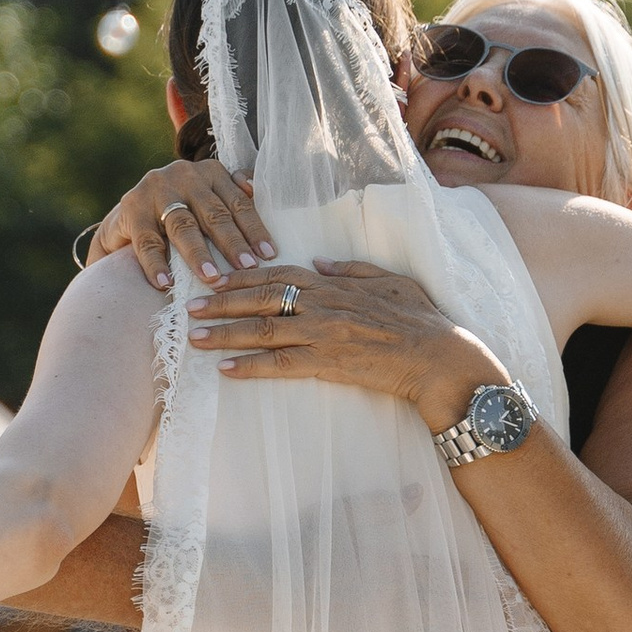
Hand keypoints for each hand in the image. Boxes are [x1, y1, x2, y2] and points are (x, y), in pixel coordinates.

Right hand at [89, 159, 273, 291]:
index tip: (270, 254)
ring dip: (199, 254)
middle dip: (232, 243)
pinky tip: (166, 284)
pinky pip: (147, 241)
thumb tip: (261, 204)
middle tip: (248, 268)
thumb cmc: (178, 217)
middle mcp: (183, 175)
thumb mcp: (207, 203)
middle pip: (213, 213)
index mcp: (210, 172)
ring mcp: (155, 189)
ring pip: (183, 225)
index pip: (238, 202)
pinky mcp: (131, 208)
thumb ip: (233, 201)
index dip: (254, 228)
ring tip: (212, 278)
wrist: (126, 221)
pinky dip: (156, 264)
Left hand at [186, 262, 496, 435]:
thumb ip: (352, 270)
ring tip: (195, 338)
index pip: (280, 275)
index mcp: (336, 283)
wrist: (440, 359)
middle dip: (222, 302)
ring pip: (263, 330)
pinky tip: (226, 369)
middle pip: (262, 299)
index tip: (217, 279)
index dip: (244, 278)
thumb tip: (320, 262)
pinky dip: (251, 366)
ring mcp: (324, 334)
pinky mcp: (329, 364)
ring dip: (225, 333)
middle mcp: (324, 304)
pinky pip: (281, 364)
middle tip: (190, 307)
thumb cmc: (422, 320)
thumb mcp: (391, 281)